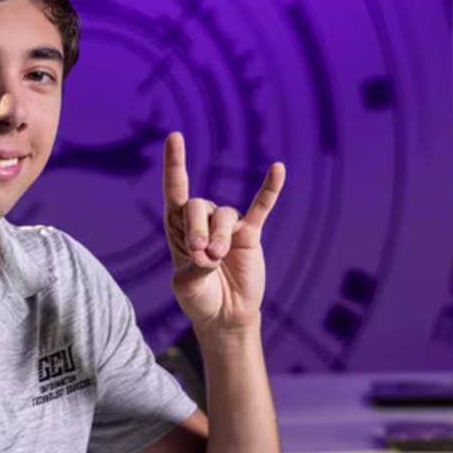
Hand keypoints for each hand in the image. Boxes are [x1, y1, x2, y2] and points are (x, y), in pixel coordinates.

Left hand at [162, 132, 283, 333]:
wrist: (225, 316)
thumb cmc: (199, 300)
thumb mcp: (187, 287)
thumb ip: (195, 269)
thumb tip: (212, 252)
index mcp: (178, 229)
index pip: (175, 190)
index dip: (175, 164)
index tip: (175, 136)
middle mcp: (202, 222)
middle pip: (198, 205)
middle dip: (198, 229)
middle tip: (202, 255)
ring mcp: (228, 227)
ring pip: (224, 215)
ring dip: (220, 236)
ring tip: (218, 259)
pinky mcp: (250, 234)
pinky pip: (261, 207)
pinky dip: (270, 189)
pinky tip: (278, 169)